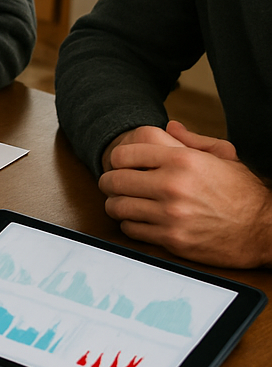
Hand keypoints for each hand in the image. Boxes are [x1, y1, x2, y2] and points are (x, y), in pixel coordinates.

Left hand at [99, 121, 271, 266]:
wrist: (265, 230)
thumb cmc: (242, 192)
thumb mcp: (223, 156)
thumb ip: (191, 139)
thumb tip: (170, 126)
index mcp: (181, 160)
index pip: (124, 154)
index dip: (118, 160)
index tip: (121, 165)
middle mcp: (172, 185)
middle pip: (114, 180)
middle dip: (109, 182)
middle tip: (114, 184)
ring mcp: (170, 214)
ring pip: (118, 207)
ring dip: (116, 204)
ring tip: (124, 203)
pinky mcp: (172, 239)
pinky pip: (131, 230)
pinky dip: (130, 225)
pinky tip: (140, 221)